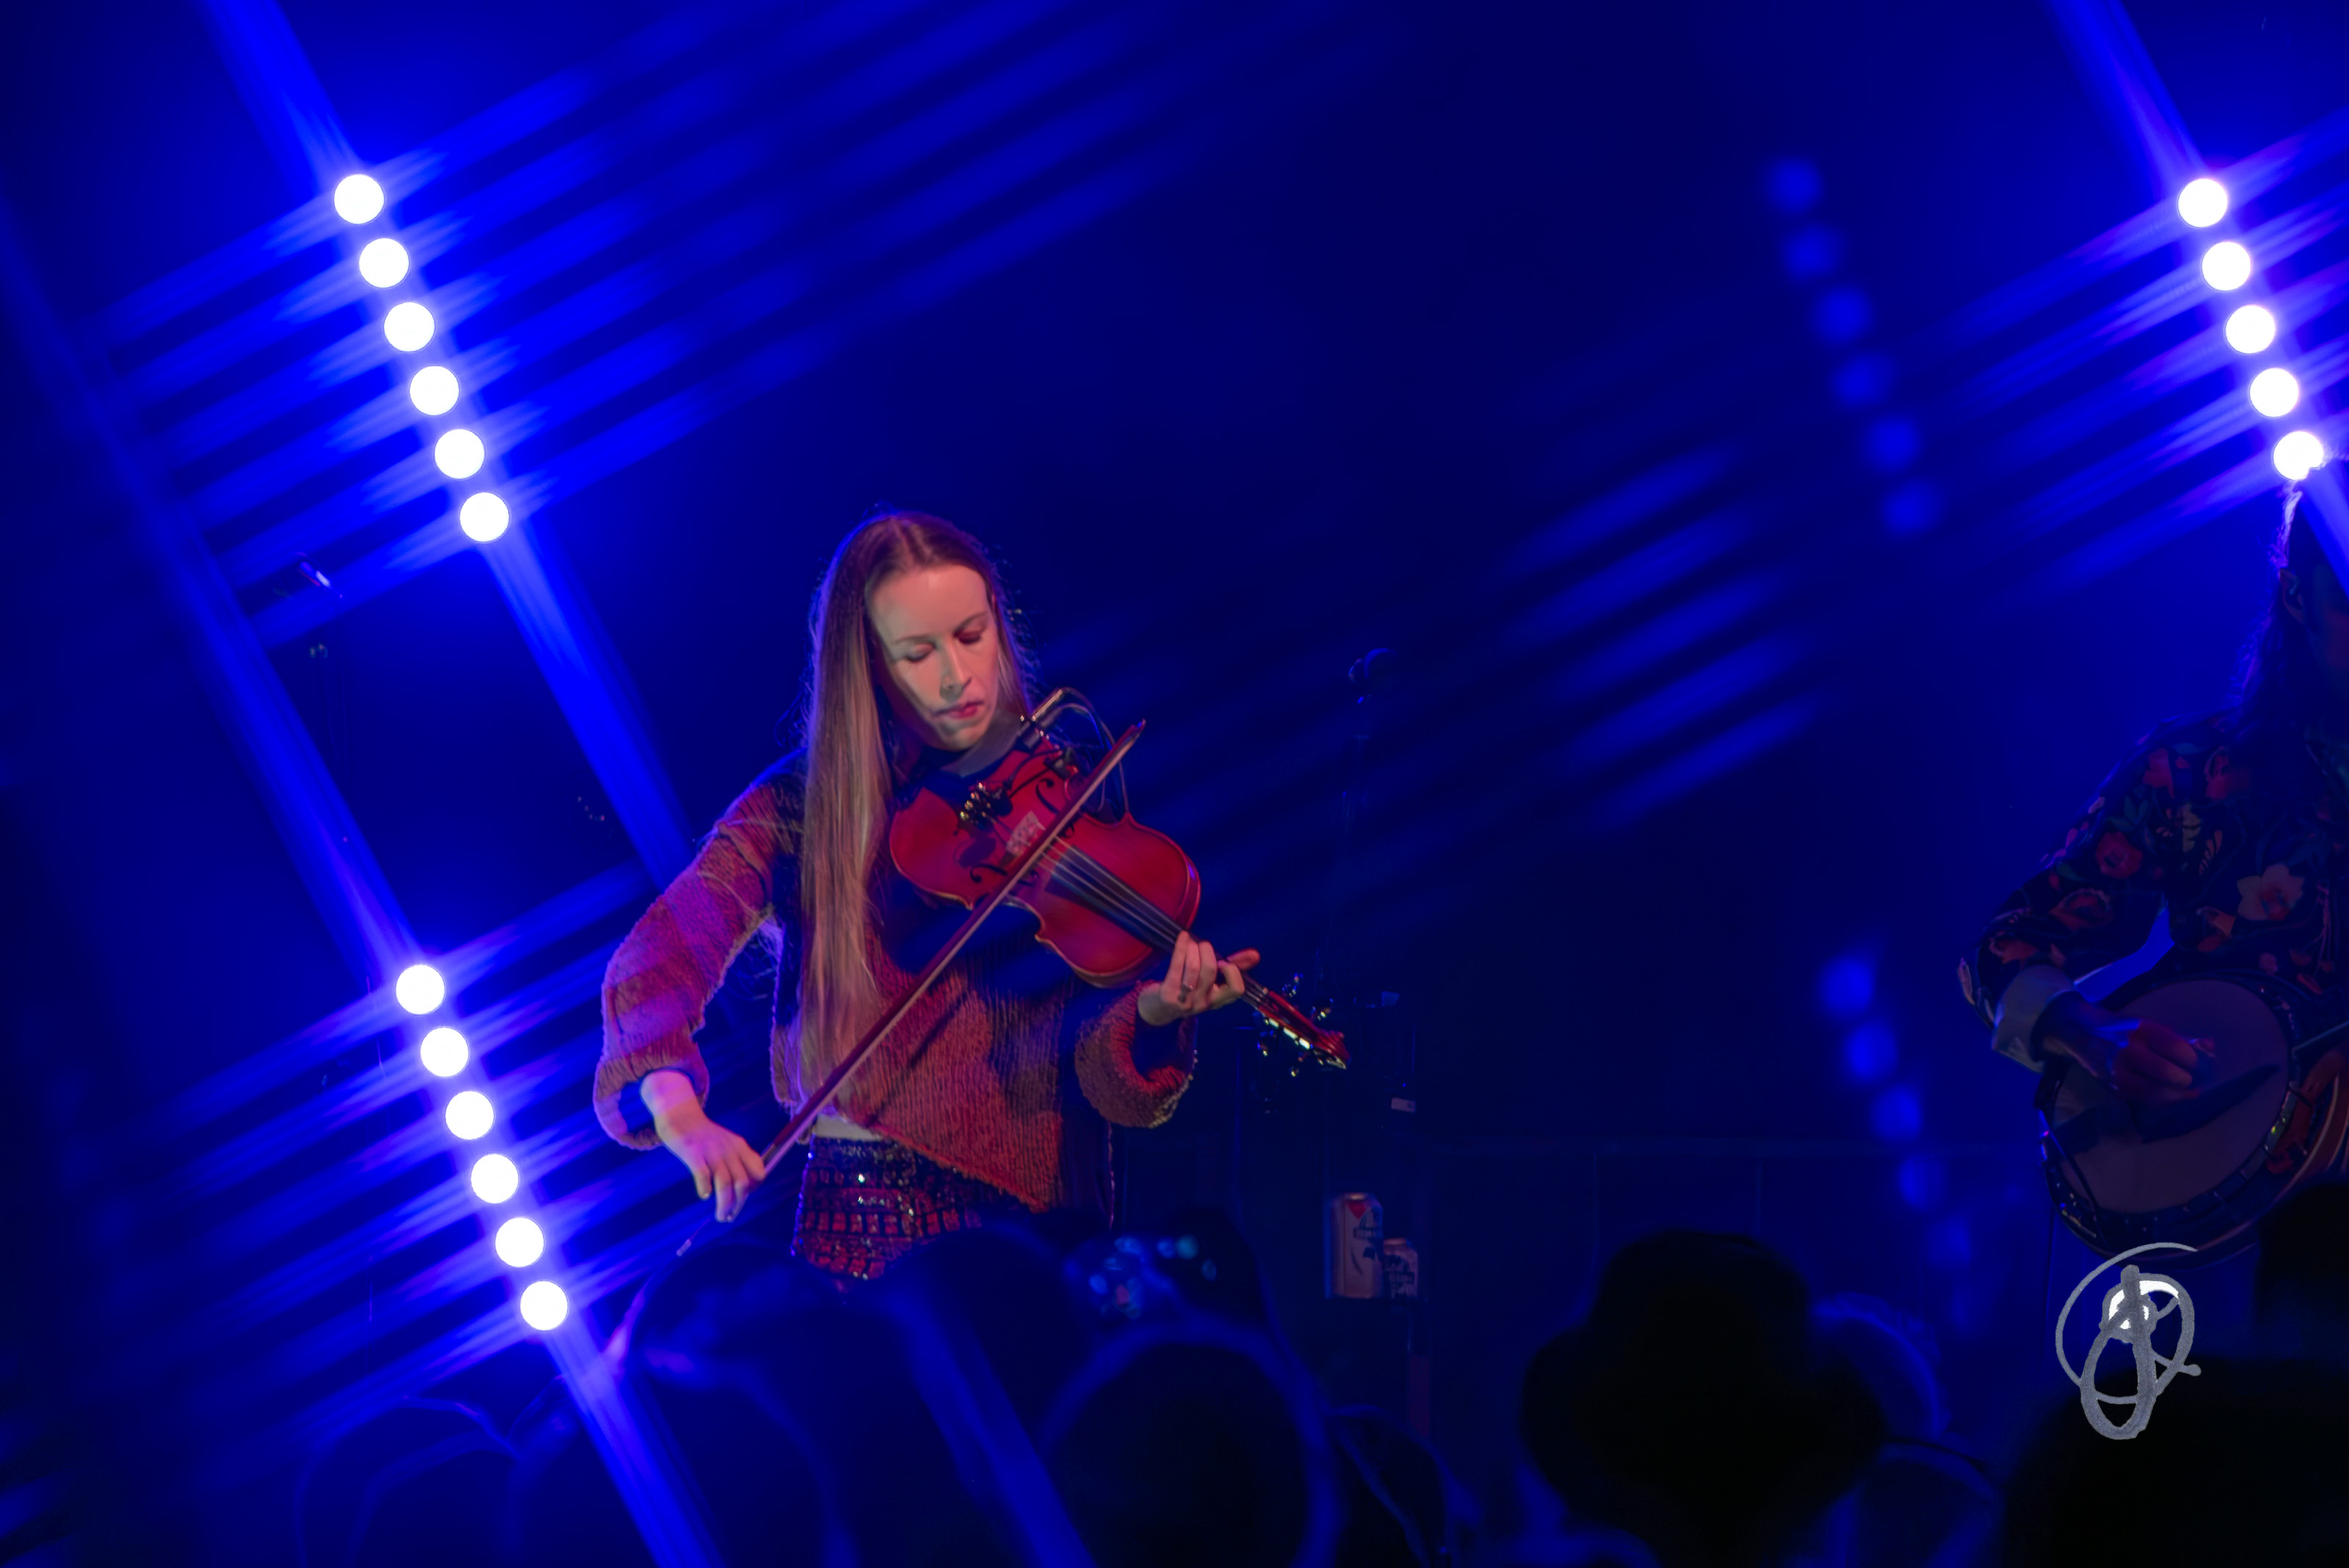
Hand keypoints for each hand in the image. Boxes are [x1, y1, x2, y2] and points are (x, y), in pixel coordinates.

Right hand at [641, 1069, 766, 1220]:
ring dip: (725, 1204)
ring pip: (724, 1183)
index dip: (753, 1188)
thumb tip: (745, 1186)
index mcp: (739, 1146)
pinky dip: (705, 1188)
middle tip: (729, 1216)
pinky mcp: (692, 1152)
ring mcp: (710, 1150)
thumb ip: (738, 1158)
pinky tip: (704, 1195)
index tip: (742, 1198)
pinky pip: (703, 1174)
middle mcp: (728, 1148)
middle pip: (742, 1182)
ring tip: (721, 1216)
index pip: (758, 1171)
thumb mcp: (727, 1141)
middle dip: (739, 1203)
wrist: (680, 1114)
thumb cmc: (703, 1134)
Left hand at [1137, 933, 1258, 1027]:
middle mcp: (1203, 1003)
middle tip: (1203, 945)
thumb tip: (1255, 955)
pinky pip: (1176, 967)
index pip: (1236, 989)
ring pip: (1193, 968)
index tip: (1223, 962)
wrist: (1157, 1010)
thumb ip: (1233, 968)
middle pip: (1210, 972)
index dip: (1231, 971)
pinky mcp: (1168, 994)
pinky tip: (1183, 937)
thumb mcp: (1211, 982)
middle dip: (1207, 951)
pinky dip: (1181, 948)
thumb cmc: (1188, 990)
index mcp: (1217, 1000)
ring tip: (1191, 941)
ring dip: (1193, 948)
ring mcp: (1185, 1000)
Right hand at [2038, 994, 2212, 1107]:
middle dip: (2186, 1078)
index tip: (2197, 1062)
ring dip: (2178, 1094)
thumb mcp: (2148, 1026)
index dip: (2194, 1059)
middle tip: (2192, 1078)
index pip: (2176, 1048)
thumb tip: (2209, 1047)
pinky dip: (2164, 1099)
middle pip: (2167, 1072)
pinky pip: (2146, 1099)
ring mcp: (2118, 1072)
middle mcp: (2126, 1050)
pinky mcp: (2114, 1087)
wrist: (2080, 1034)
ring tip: (2189, 1091)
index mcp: (2139, 1030)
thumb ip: (2178, 1038)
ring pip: (2156, 1091)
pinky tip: (2174, 1095)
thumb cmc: (2122, 1029)